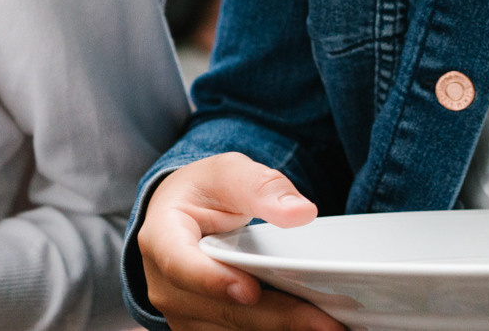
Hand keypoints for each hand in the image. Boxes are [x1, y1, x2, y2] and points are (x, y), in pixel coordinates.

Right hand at [138, 153, 341, 330]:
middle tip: (324, 322)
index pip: (181, 265)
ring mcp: (182, 315)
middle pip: (218, 309)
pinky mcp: (202, 330)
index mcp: (161, 238)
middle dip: (274, 318)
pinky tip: (309, 329)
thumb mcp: (229, 173)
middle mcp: (165, 286)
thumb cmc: (203, 193)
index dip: (212, 281)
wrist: (183, 216)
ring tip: (327, 328)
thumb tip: (301, 212)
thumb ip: (262, 186)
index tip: (250, 290)